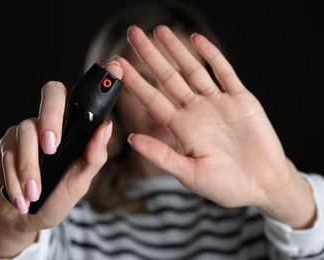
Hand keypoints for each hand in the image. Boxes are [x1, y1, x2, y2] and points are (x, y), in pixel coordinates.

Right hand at [0, 61, 122, 257]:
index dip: (96, 82)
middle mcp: (48, 123)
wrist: (24, 219)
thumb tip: (106, 127)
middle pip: (51, 94)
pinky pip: (8, 153)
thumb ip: (93, 156)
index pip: (81, 98)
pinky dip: (15, 179)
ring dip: (29, 168)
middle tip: (52, 147)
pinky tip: (21, 197)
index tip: (114, 67)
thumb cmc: (56, 197)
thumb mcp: (80, 182)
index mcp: (71, 129)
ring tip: (34, 194)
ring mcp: (24, 132)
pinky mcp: (4, 146)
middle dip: (51, 118)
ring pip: (25, 131)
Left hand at [114, 25, 314, 227]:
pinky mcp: (240, 99)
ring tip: (159, 30)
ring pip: (192, 70)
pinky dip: (212, 56)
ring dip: (176, 49)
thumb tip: (131, 140)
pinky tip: (197, 41)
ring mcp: (217, 103)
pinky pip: (224, 73)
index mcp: (181, 128)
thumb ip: (162, 156)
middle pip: (167, 77)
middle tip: (132, 33)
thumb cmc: (226, 185)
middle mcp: (195, 111)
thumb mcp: (190, 174)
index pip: (151, 99)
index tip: (118, 64)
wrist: (263, 185)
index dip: (134, 81)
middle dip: (150, 55)